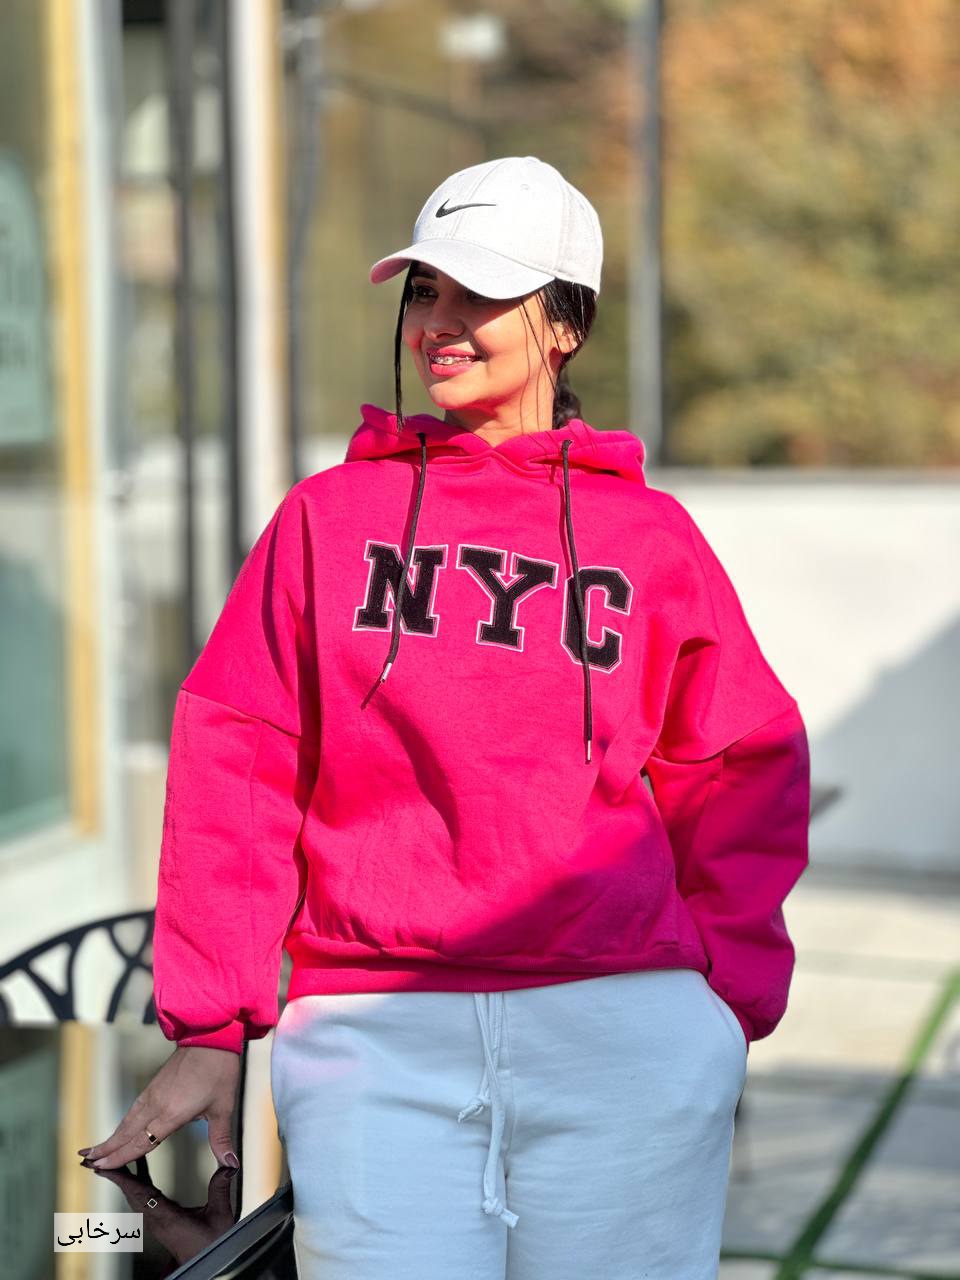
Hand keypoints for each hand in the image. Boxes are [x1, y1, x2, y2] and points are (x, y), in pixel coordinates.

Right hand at [77, 1044, 241, 1170]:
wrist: (211, 1037)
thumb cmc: (218, 1071)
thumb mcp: (223, 1108)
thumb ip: (221, 1139)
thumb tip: (230, 1166)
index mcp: (171, 1114)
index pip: (141, 1142)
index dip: (120, 1156)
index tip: (100, 1166)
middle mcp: (157, 1105)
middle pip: (126, 1132)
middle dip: (107, 1148)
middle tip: (85, 1160)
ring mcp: (153, 1093)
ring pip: (127, 1120)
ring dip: (111, 1136)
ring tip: (94, 1148)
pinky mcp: (155, 1085)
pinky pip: (134, 1109)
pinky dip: (122, 1122)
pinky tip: (120, 1129)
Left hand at [79, 1159, 240, 1272]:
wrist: (206, 1263)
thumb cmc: (212, 1244)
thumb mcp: (221, 1215)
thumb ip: (220, 1188)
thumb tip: (228, 1164)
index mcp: (166, 1216)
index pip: (138, 1194)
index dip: (120, 1178)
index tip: (101, 1167)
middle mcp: (156, 1218)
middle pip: (129, 1193)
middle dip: (112, 1175)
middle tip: (93, 1160)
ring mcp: (156, 1219)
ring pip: (134, 1194)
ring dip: (122, 1177)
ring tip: (109, 1161)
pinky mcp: (160, 1218)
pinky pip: (143, 1196)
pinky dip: (136, 1181)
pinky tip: (137, 1169)